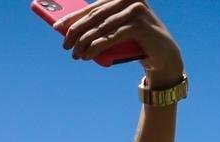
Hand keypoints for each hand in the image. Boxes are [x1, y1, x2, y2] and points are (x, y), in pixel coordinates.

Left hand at [55, 0, 182, 85]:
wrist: (163, 56)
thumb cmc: (135, 43)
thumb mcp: (115, 32)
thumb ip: (99, 27)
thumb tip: (67, 30)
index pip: (93, 7)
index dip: (73, 17)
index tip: (56, 27)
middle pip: (95, 16)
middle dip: (76, 32)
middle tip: (64, 46)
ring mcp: (136, 10)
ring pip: (101, 28)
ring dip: (84, 43)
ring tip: (75, 55)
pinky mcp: (140, 25)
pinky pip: (110, 37)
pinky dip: (95, 47)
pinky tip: (87, 56)